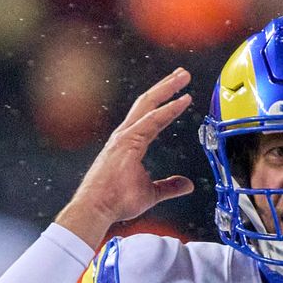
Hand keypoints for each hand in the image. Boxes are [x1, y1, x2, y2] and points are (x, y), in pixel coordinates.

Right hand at [56, 68, 194, 247]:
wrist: (96, 209)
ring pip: (148, 104)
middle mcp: (125, 134)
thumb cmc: (116, 202)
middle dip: (166, 86)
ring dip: (167, 89)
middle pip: (147, 102)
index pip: (150, 116)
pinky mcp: (126, 143)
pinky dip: (168, 110)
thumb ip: (169, 186)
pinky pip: (152, 122)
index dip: (166, 103)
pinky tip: (182, 101)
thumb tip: (187, 184)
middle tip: (183, 74)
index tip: (182, 94)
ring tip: (183, 77)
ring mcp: (124, 137)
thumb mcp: (151, 193)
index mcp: (129, 142)